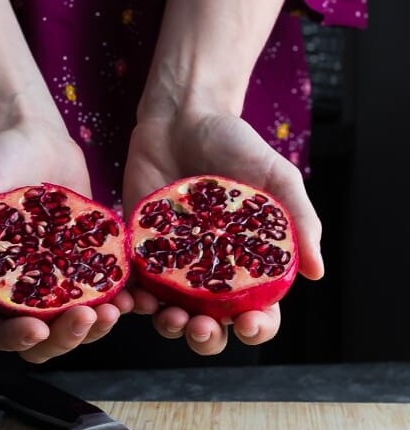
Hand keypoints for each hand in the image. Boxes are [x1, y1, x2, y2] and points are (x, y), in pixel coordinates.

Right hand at [0, 121, 132, 363]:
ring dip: (95, 326)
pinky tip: (130, 293)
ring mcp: (56, 273)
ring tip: (114, 310)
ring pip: (74, 319)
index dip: (12, 339)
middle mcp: (22, 287)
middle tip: (85, 317)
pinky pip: (101, 287)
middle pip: (40, 336)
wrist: (31, 134)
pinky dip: (116, 297)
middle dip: (64, 336)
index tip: (35, 329)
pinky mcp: (83, 256)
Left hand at [122, 109, 322, 355]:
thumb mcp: (277, 176)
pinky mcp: (142, 242)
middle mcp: (210, 266)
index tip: (249, 324)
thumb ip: (298, 219)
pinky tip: (134, 297)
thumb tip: (317, 272)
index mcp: (247, 259)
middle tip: (202, 326)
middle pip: (211, 320)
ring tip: (168, 316)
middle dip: (207, 336)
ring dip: (168, 324)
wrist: (184, 115)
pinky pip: (136, 279)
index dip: (258, 328)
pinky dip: (134, 296)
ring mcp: (173, 256)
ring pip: (170, 309)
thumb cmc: (235, 143)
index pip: (258, 309)